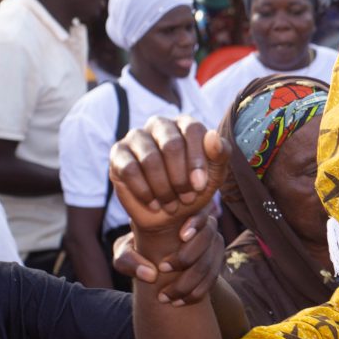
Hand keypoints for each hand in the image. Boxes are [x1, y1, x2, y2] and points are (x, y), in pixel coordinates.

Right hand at [109, 116, 228, 236]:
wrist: (171, 214)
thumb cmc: (194, 188)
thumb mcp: (215, 174)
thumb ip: (220, 153)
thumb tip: (213, 135)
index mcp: (186, 124)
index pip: (193, 130)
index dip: (197, 160)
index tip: (200, 186)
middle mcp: (160, 125)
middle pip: (171, 144)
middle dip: (181, 178)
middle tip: (186, 198)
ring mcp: (137, 137)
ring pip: (150, 159)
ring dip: (163, 188)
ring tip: (171, 204)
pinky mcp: (118, 153)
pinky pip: (129, 169)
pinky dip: (144, 191)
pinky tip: (154, 203)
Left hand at [112, 208, 224, 304]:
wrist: (152, 267)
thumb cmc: (137, 252)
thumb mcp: (125, 253)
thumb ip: (128, 260)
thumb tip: (150, 275)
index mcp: (184, 216)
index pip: (200, 212)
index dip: (196, 223)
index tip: (182, 236)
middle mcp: (204, 228)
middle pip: (208, 238)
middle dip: (188, 257)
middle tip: (163, 269)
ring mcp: (213, 247)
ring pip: (210, 264)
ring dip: (189, 283)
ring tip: (166, 296)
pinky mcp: (216, 265)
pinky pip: (212, 279)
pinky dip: (196, 293)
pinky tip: (179, 302)